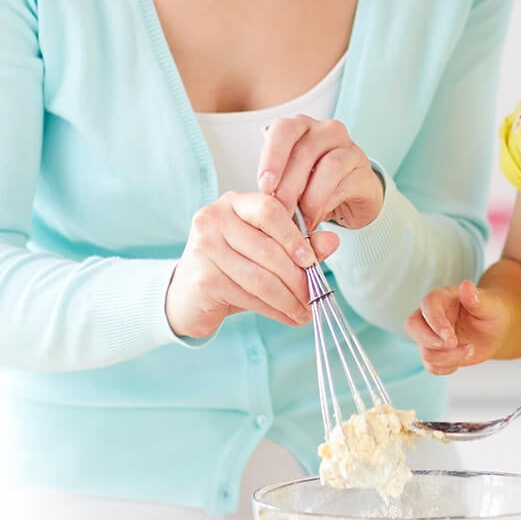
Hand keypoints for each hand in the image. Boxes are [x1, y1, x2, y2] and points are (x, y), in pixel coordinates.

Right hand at [164, 190, 337, 339]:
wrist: (187, 297)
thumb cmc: (230, 270)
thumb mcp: (266, 253)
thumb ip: (299, 245)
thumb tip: (333, 241)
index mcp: (234, 203)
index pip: (269, 209)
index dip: (294, 236)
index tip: (312, 262)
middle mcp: (214, 218)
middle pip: (268, 248)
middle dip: (298, 278)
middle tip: (316, 296)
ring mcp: (204, 246)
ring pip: (261, 276)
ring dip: (289, 299)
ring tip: (305, 312)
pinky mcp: (203, 276)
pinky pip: (249, 295)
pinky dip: (274, 309)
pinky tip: (287, 317)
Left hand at [257, 115, 385, 229]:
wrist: (352, 196)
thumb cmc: (315, 185)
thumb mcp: (291, 183)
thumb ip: (278, 186)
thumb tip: (265, 205)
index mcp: (301, 128)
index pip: (283, 130)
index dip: (272, 157)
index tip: (264, 186)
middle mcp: (325, 131)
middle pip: (304, 151)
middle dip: (288, 185)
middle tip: (280, 210)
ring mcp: (347, 146)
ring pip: (328, 166)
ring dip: (310, 197)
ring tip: (300, 218)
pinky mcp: (362, 166)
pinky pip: (345, 182)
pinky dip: (326, 202)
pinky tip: (317, 217)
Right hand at [404, 281, 509, 374]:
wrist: (494, 331)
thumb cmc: (491, 312)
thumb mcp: (490, 305)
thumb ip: (477, 298)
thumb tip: (466, 285)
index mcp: (442, 298)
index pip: (427, 305)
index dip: (435, 321)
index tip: (450, 337)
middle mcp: (431, 316)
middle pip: (412, 325)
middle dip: (430, 340)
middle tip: (454, 344)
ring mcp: (431, 336)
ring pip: (424, 350)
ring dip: (446, 356)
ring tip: (470, 349)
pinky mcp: (435, 353)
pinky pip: (431, 366)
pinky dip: (446, 367)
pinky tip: (463, 358)